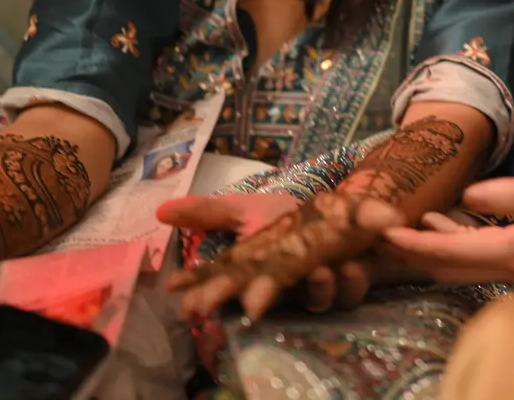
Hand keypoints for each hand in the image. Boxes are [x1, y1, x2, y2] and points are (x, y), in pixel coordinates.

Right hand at [159, 192, 404, 319]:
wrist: (345, 214)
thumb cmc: (290, 217)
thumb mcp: (248, 209)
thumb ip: (209, 213)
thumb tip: (160, 212)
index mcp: (259, 272)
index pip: (230, 288)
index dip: (210, 297)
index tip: (191, 303)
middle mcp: (287, 288)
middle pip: (274, 303)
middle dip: (262, 302)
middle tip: (252, 305)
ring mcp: (322, 288)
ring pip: (319, 301)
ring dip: (319, 290)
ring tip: (320, 272)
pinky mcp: (353, 285)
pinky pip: (352, 293)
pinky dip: (352, 281)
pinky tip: (351, 266)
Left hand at [382, 159, 513, 283]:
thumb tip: (468, 196)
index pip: (450, 251)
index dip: (413, 241)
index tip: (379, 228)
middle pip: (447, 266)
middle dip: (410, 252)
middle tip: (373, 230)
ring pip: (459, 263)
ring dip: (428, 247)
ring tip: (398, 225)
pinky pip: (476, 254)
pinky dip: (452, 241)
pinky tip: (444, 220)